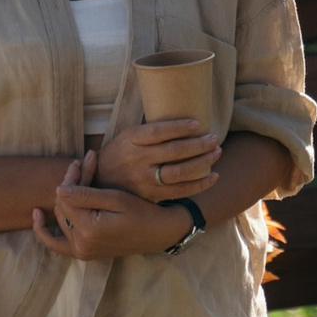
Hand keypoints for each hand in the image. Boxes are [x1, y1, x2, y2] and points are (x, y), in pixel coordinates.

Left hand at [33, 152, 199, 261]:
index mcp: (89, 230)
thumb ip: (86, 195)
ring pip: (62, 217)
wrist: (159, 233)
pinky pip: (55, 244)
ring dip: (67, 197)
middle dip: (72, 183)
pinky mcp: (83, 253)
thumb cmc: (142, 212)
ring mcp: (80, 251)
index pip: (67, 197)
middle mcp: (81, 244)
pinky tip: (37, 215)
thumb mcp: (116, 199)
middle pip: (63, 206)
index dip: (73, 176)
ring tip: (79, 174)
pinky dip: (44, 232)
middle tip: (85, 162)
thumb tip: (58, 189)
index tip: (86, 157)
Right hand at [91, 110, 223, 203]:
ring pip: (179, 172)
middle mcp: (138, 160)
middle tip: (215, 138)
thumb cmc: (120, 154)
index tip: (198, 123)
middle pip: (173, 152)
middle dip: (199, 144)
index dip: (179, 127)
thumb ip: (150, 131)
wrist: (101, 183)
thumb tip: (184, 120)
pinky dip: (200, 184)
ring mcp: (145, 180)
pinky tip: (213, 176)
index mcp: (131, 140)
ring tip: (216, 152)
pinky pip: (180, 191)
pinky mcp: (152, 196)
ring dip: (202, 162)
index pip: (157, 132)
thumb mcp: (127, 136)